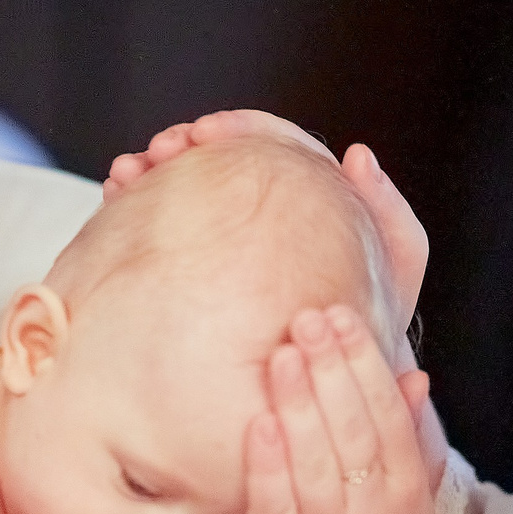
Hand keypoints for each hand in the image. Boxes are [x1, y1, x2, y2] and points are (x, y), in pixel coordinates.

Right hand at [107, 110, 427, 337]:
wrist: (333, 385)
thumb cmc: (368, 330)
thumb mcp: (397, 268)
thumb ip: (389, 215)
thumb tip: (358, 155)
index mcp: (313, 200)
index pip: (275, 143)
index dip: (241, 128)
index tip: (206, 131)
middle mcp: (271, 213)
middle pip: (225, 157)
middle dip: (187, 143)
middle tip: (161, 148)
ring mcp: (232, 238)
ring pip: (190, 186)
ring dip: (155, 167)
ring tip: (127, 170)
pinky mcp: (201, 265)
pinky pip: (166, 224)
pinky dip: (139, 203)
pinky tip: (116, 193)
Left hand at [239, 306, 434, 513]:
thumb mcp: (404, 504)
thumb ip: (407, 439)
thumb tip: (413, 377)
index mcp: (403, 490)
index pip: (386, 414)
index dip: (364, 362)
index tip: (341, 317)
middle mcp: (370, 511)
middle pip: (353, 428)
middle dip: (330, 368)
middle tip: (306, 319)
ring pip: (315, 461)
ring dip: (299, 403)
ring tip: (282, 355)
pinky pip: (275, 504)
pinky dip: (268, 464)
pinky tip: (258, 424)